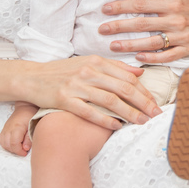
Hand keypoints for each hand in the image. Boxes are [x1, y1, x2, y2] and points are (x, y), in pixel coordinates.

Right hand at [0, 102, 36, 155]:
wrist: (25, 107)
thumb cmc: (31, 115)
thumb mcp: (33, 126)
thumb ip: (29, 138)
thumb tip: (25, 149)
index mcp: (17, 127)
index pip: (14, 143)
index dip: (19, 151)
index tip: (25, 152)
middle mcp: (9, 128)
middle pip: (7, 145)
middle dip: (15, 151)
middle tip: (23, 150)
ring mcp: (5, 128)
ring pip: (3, 143)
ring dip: (10, 148)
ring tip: (19, 147)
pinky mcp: (4, 129)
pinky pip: (1, 139)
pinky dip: (6, 144)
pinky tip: (13, 144)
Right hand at [26, 55, 157, 129]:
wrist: (32, 78)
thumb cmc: (62, 72)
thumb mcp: (88, 63)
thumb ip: (114, 67)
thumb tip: (139, 73)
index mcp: (96, 61)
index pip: (128, 77)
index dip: (144, 91)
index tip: (156, 103)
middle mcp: (88, 72)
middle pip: (123, 89)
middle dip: (143, 103)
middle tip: (157, 115)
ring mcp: (76, 86)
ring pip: (110, 101)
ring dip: (129, 113)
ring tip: (142, 122)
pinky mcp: (65, 100)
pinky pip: (90, 112)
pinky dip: (106, 119)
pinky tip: (118, 126)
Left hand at [100, 0, 188, 63]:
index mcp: (172, 3)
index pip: (141, 5)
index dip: (121, 7)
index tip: (105, 9)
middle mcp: (176, 20)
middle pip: (142, 24)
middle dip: (119, 27)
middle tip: (102, 30)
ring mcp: (182, 37)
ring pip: (152, 42)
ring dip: (131, 45)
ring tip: (113, 46)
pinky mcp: (188, 49)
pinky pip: (168, 56)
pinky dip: (153, 58)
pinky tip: (138, 58)